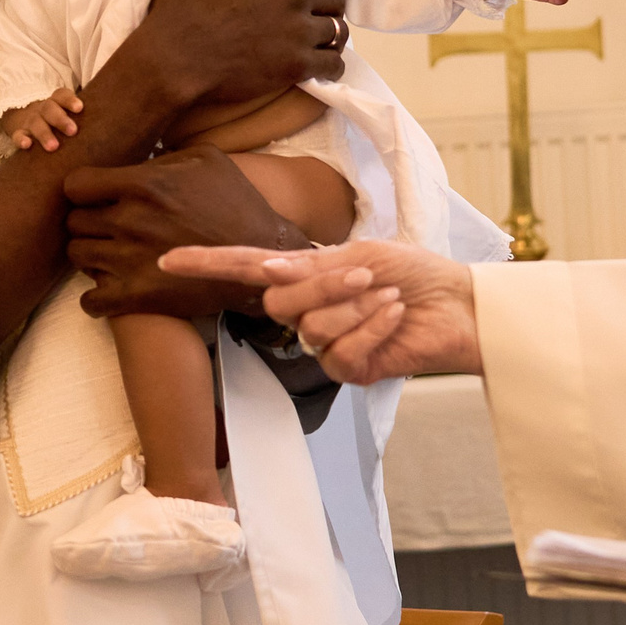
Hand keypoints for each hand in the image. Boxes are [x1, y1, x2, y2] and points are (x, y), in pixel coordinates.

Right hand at [7, 89, 84, 151]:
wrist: (24, 119)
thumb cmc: (57, 120)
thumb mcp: (69, 115)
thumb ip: (87, 118)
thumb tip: (118, 123)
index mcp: (56, 102)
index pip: (61, 95)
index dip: (70, 100)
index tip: (80, 108)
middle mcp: (43, 109)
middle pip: (50, 109)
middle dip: (61, 120)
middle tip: (73, 131)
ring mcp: (30, 120)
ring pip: (36, 124)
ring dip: (44, 134)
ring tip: (54, 147)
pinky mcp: (19, 132)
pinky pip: (17, 135)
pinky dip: (20, 140)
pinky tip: (27, 146)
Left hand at [64, 146, 300, 317]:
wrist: (261, 254)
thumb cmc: (235, 202)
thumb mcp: (205, 158)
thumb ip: (160, 154)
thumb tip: (132, 155)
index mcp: (144, 184)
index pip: (75, 185)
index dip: (82, 190)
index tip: (94, 196)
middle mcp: (132, 221)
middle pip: (73, 221)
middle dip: (86, 221)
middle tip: (105, 225)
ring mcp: (131, 261)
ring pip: (78, 256)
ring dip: (89, 254)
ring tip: (108, 252)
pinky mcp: (139, 297)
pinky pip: (90, 301)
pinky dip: (95, 296)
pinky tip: (110, 286)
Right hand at [130, 0, 346, 110]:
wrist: (174, 57)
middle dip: (327, 4)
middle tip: (310, 13)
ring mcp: (299, 32)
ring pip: (337, 31)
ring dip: (328, 34)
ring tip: (313, 39)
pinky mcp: (297, 66)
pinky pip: (333, 66)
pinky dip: (329, 65)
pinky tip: (316, 64)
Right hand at [159, 239, 479, 382]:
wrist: (459, 305)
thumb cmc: (414, 272)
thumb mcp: (361, 254)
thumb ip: (311, 269)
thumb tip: (264, 272)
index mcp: (303, 276)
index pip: (242, 269)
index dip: (205, 264)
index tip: (166, 260)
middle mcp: (305, 311)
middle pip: (279, 302)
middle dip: (324, 286)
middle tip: (364, 275)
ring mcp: (324, 343)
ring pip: (312, 328)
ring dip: (356, 308)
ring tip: (388, 299)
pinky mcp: (349, 370)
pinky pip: (342, 352)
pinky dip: (372, 329)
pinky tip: (393, 318)